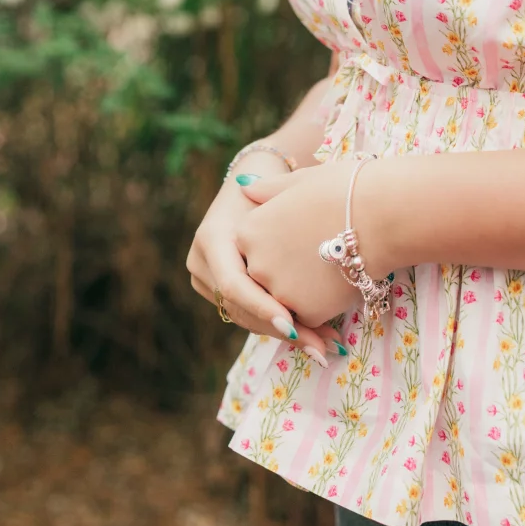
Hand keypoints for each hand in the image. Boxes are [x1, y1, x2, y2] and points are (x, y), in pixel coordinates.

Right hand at [186, 166, 345, 364]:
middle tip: (322, 347)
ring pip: (243, 316)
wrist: (254, 178)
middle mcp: (201, 260)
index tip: (293, 324)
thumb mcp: (280, 202)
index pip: (233, 284)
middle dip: (282, 328)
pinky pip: (246, 312)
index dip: (262, 306)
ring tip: (323, 346)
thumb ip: (287, 231)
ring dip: (284, 333)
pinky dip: (276, 324)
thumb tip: (307, 267)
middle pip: (239, 307)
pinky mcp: (215, 288)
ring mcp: (204, 276)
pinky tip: (310, 335)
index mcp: (212, 237)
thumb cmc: (275, 185)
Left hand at [237, 159, 387, 329]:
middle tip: (319, 250)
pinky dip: (322, 304)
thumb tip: (244, 187)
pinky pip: (309, 313)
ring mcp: (279, 292)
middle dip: (289, 268)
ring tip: (331, 265)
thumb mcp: (298, 181)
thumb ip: (268, 190)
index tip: (303, 232)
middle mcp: (256, 264)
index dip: (280, 241)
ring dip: (304, 288)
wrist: (381, 215)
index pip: (255, 246)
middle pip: (267, 275)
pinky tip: (340, 282)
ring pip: (286, 298)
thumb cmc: (342, 189)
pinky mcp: (307, 312)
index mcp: (249, 231)